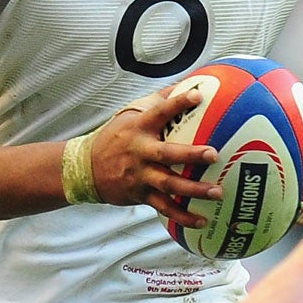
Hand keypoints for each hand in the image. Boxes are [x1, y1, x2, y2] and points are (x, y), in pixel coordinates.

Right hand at [86, 84, 223, 227]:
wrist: (86, 168)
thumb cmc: (116, 137)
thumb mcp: (131, 114)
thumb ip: (160, 100)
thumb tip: (191, 82)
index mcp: (139, 127)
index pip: (160, 111)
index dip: (178, 102)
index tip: (199, 95)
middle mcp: (139, 151)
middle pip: (167, 154)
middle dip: (190, 155)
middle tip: (214, 154)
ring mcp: (139, 175)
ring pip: (168, 184)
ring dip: (193, 189)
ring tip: (217, 192)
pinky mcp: (140, 194)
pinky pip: (164, 207)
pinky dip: (182, 216)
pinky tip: (203, 220)